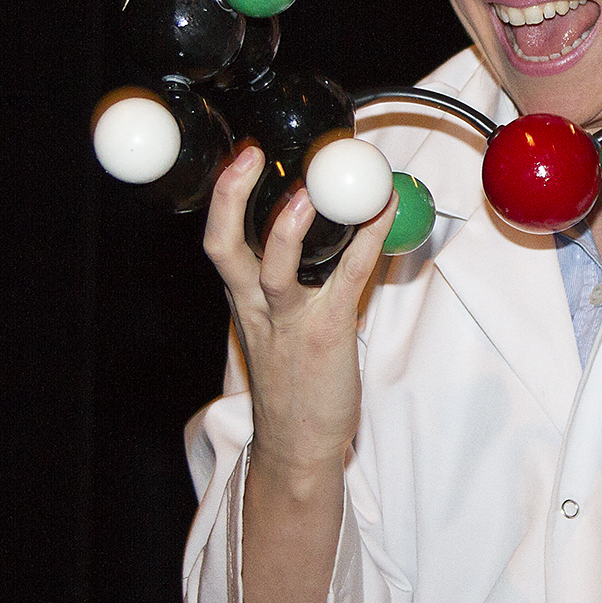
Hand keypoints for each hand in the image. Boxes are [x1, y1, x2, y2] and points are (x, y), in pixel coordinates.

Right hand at [203, 145, 395, 477]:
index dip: (223, 198)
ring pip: (275, 266)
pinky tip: (383, 209)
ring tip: (312, 187)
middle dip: (231, 198)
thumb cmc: (291, 385)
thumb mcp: (275, 327)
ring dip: (291, 224)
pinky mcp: (327, 333)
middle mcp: (256, 306)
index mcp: (241, 299)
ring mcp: (289, 321)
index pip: (219, 241)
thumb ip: (287, 284)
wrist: (297, 447)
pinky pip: (346, 277)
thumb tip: (324, 235)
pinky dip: (365, 238)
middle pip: (224, 246)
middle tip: (248, 155)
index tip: (240, 158)